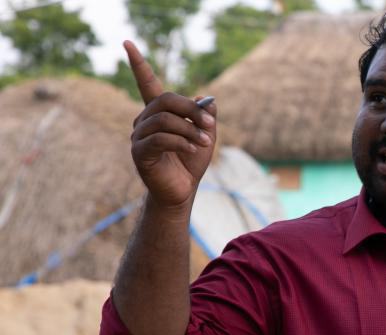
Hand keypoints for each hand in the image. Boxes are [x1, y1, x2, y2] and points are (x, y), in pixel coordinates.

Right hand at [125, 40, 216, 208]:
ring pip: (164, 119)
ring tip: (204, 142)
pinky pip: (160, 138)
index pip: (146, 83)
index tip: (127, 43)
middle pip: (164, 100)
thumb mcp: (205, 135)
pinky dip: (180, 142)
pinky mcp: (139, 152)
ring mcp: (139, 136)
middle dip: (190, 109)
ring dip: (189, 129)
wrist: (182, 190)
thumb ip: (207, 116)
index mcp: (158, 113)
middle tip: (209, 123)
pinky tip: (192, 150)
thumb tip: (208, 98)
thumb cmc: (191, 162)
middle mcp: (144, 120)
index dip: (138, 64)